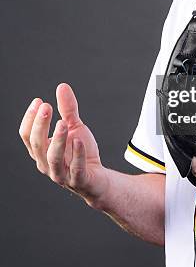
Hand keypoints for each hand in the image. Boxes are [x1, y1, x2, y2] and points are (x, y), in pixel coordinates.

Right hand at [19, 83, 108, 206]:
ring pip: (53, 158)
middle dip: (40, 125)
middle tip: (47, 107)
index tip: (38, 101)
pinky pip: (75, 169)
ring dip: (57, 139)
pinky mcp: (78, 180)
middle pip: (37, 145)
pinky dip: (77, 155)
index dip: (30, 119)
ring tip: (62, 123)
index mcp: (41, 151)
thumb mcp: (74, 126)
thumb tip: (62, 86)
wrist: (97, 177)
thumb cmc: (81, 152)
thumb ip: (68, 109)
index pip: (27, 136)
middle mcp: (46, 164)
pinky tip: (79, 140)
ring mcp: (61, 174)